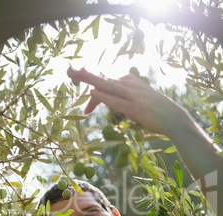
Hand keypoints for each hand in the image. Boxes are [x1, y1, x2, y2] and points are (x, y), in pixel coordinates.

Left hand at [67, 66, 222, 215]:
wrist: (174, 118)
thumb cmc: (155, 112)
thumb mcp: (139, 100)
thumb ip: (125, 97)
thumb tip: (113, 100)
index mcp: (129, 82)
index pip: (106, 83)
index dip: (92, 88)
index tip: (83, 99)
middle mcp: (129, 85)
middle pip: (102, 79)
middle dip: (84, 75)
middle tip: (68, 70)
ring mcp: (131, 96)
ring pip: (106, 85)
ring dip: (89, 80)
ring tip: (73, 74)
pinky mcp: (134, 108)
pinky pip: (115, 100)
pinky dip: (103, 95)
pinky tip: (92, 91)